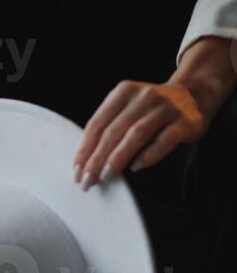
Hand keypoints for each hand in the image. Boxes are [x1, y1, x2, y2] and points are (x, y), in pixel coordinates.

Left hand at [73, 36, 236, 189]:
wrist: (194, 93)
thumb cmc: (152, 109)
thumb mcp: (128, 109)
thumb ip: (110, 127)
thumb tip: (86, 162)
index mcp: (123, 92)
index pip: (97, 123)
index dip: (85, 148)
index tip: (76, 170)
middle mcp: (143, 96)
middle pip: (113, 130)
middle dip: (97, 158)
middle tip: (87, 180)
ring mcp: (166, 108)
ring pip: (136, 134)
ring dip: (118, 157)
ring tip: (105, 176)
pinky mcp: (186, 121)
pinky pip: (165, 140)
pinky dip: (149, 155)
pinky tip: (136, 168)